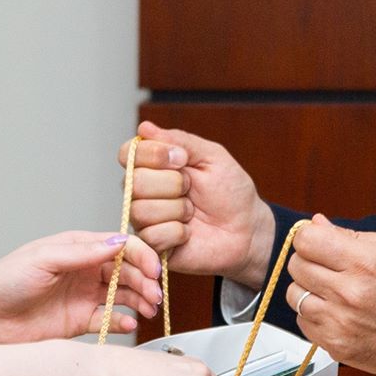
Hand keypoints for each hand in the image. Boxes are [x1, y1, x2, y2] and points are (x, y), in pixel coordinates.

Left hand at [0, 232, 164, 344]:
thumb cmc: (4, 283)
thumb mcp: (42, 259)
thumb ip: (81, 252)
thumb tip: (118, 242)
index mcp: (76, 248)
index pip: (119, 245)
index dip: (140, 255)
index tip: (152, 270)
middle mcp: (84, 270)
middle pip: (127, 271)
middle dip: (145, 280)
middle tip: (154, 294)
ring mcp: (83, 296)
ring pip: (123, 295)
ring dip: (140, 299)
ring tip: (148, 308)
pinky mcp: (79, 321)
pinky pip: (109, 319)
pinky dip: (123, 321)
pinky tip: (128, 323)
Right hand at [120, 121, 275, 286]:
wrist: (247, 229)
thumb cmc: (230, 192)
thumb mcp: (212, 156)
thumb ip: (180, 140)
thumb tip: (144, 128)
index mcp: (153, 166)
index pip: (128, 153)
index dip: (153, 155)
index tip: (182, 159)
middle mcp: (142, 192)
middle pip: (133, 182)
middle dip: (173, 184)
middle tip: (192, 189)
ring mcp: (145, 220)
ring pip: (141, 210)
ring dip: (178, 209)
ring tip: (192, 212)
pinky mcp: (152, 246)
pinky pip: (153, 235)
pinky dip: (178, 232)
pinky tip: (188, 232)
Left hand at [285, 217, 375, 375]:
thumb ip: (350, 235)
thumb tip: (316, 223)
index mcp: (364, 262)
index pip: (307, 241)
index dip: (307, 238)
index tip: (315, 242)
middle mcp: (349, 293)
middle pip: (297, 266)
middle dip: (307, 261)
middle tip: (324, 266)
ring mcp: (340, 322)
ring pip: (294, 296)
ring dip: (307, 290)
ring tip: (328, 291)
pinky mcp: (336, 345)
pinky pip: (303, 323)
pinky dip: (313, 315)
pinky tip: (334, 312)